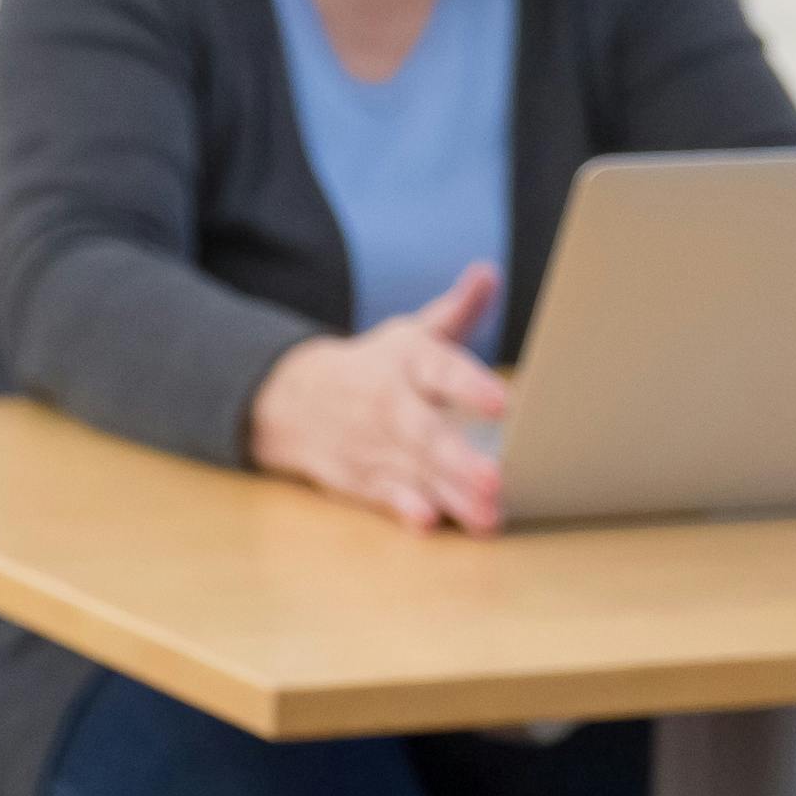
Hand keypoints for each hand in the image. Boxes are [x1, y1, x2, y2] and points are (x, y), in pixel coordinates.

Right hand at [243, 264, 511, 536]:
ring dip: (450, 495)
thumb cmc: (374, 367)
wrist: (291, 398)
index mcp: (407, 362)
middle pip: (425, 432)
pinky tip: (427, 522)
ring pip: (413, 471)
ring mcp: (372, 444)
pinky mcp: (360, 477)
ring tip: (488, 515)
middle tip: (496, 479)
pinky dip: (402, 508)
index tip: (504, 403)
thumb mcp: (410, 334)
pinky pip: (383, 494)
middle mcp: (388, 404)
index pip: (440, 369)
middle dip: (458, 459)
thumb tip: (488, 273)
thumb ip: (456, 311)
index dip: (471, 386)